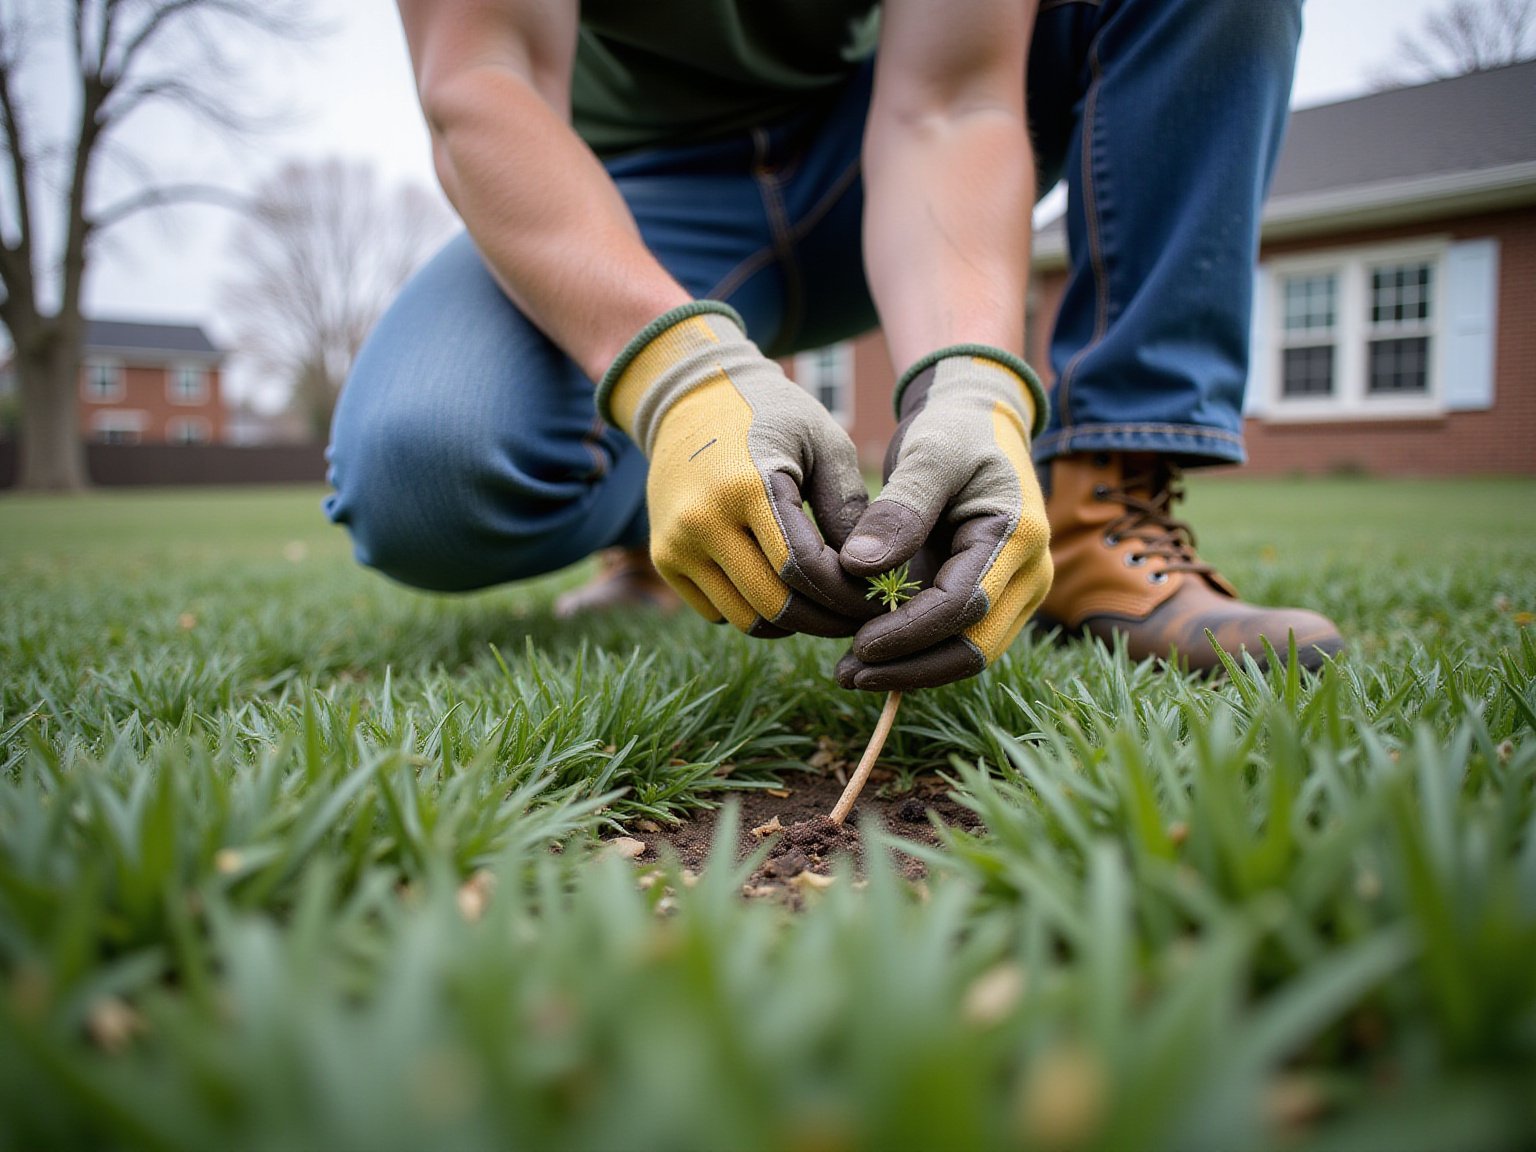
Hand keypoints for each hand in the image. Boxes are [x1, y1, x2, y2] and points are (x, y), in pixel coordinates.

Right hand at [599, 303, 878, 637]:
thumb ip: (848, 506)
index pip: (801, 567)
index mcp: (747, 486)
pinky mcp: (664, 558)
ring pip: (745, 618)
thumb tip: (864, 572)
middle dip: (824, 619)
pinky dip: (754, 611)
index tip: (874, 595)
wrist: (692, 398)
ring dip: (791, 623)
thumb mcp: (824, 441)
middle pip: (773, 604)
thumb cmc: (773, 416)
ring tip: (824, 605)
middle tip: (856, 615)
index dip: (844, 592)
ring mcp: (676, 543)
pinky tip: (781, 589)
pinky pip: (717, 612)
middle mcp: (702, 520)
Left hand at [836, 348, 1051, 688]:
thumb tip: (859, 565)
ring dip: (910, 670)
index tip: (858, 643)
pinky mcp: (992, 596)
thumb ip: (899, 509)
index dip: (910, 632)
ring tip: (848, 672)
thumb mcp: (928, 455)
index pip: (964, 606)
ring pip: (968, 653)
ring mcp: (1015, 590)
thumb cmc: (953, 432)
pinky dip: (916, 653)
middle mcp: (1028, 572)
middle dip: (910, 668)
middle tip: (846, 673)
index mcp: (1017, 536)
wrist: (978, 424)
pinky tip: (867, 657)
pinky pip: (958, 639)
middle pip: (973, 646)